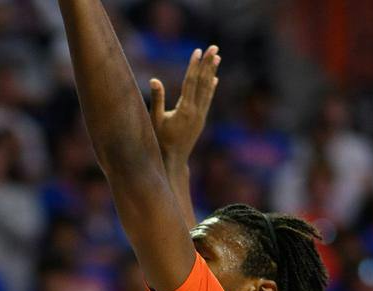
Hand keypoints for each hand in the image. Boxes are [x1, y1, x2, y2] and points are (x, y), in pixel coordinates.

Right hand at [149, 46, 220, 166]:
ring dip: (212, 72)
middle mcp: (196, 112)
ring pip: (208, 90)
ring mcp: (200, 116)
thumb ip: (157, 99)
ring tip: (218, 57)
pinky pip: (207, 100)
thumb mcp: (155, 120)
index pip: (191, 82)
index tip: (198, 51)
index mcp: (184, 110)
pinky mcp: (201, 120)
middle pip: (203, 82)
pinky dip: (211, 89)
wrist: (173, 161)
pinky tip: (214, 79)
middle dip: (208, 64)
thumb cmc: (160, 141)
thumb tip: (154, 80)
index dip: (194, 66)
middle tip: (214, 47)